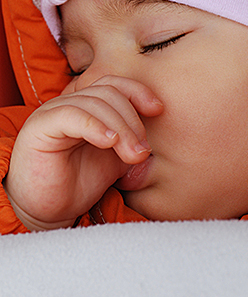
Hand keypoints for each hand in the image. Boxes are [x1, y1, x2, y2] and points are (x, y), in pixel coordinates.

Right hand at [4, 76, 162, 230]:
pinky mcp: (40, 125)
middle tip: (142, 151)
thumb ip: (132, 140)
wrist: (49, 212)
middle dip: (132, 120)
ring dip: (120, 128)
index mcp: (87, 106)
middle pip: (108, 92)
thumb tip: (153, 132)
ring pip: (94, 103)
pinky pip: (71, 115)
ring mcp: (53, 111)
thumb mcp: (115, 158)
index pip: (114, 84)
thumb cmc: (80, 184)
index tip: (158, 110)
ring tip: (131, 155)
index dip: (138, 92)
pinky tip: (109, 142)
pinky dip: (95, 126)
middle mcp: (69, 103)